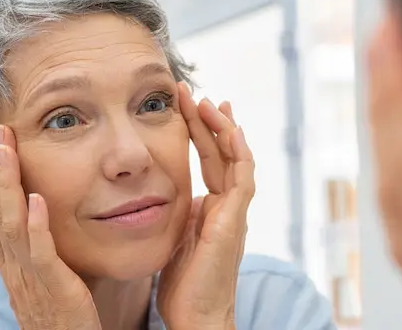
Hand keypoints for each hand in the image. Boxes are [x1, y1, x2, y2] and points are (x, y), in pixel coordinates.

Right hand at [0, 124, 100, 329]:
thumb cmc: (59, 317)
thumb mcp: (39, 277)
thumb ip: (34, 248)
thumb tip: (34, 214)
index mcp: (8, 263)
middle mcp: (12, 267)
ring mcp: (30, 277)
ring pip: (11, 224)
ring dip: (6, 185)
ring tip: (5, 150)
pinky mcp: (56, 288)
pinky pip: (42, 254)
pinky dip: (37, 225)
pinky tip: (37, 198)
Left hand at [156, 82, 254, 329]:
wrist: (196, 316)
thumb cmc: (183, 286)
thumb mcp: (173, 238)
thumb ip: (174, 214)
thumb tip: (158, 196)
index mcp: (211, 209)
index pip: (208, 161)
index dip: (198, 133)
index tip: (185, 107)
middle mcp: (227, 206)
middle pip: (222, 153)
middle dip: (208, 121)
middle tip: (193, 93)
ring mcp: (234, 212)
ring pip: (236, 159)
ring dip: (223, 128)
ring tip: (207, 101)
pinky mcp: (235, 221)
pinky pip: (243, 178)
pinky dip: (239, 152)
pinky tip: (230, 129)